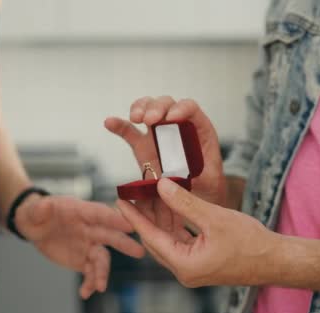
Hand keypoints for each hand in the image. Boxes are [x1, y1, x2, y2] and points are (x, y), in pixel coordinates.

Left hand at [15, 195, 144, 298]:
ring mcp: (88, 244)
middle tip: (140, 252)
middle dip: (124, 244)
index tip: (129, 225)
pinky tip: (85, 293)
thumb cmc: (37, 213)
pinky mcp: (83, 260)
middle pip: (109, 235)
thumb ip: (40, 208)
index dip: (114, 219)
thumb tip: (45, 204)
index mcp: (81, 211)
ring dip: (103, 272)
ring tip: (100, 287)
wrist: (34, 227)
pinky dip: (90, 283)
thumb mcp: (34, 209)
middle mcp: (89, 228)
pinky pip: (90, 272)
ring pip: (101, 259)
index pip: (99, 213)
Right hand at [105, 97, 226, 205]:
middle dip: (157, 107)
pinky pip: (129, 132)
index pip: (190, 108)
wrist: (196, 202)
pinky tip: (109, 122)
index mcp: (198, 131)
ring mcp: (159, 135)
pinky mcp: (143, 147)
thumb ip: (196, 178)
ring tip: (134, 119)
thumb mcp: (210, 183)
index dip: (181, 108)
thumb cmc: (208, 190)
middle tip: (149, 119)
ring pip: (148, 110)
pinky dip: (119, 125)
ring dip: (140, 109)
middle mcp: (178, 127)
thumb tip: (173, 179)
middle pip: (166, 104)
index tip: (172, 117)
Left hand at [117, 178, 277, 286]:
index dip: (134, 217)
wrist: (278, 260)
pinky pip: (180, 243)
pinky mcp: (201, 264)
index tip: (119, 200)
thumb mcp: (214, 217)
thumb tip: (160, 185)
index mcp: (184, 265)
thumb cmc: (251, 242)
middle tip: (132, 196)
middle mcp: (184, 271)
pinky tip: (171, 209)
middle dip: (144, 217)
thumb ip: (184, 202)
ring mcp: (193, 269)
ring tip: (149, 198)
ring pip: (167, 241)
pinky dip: (174, 226)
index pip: (150, 236)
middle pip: (155, 240)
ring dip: (160, 220)